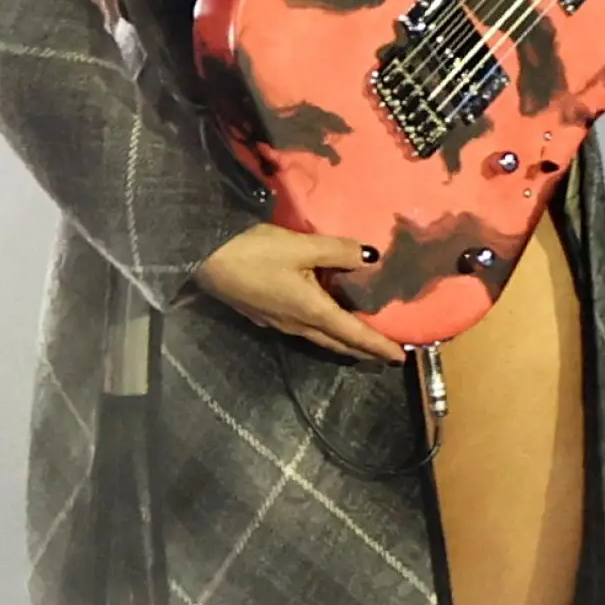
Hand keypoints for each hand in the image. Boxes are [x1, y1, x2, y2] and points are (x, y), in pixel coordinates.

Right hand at [195, 223, 404, 363]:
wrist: (205, 259)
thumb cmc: (254, 252)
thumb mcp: (301, 246)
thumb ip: (338, 251)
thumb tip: (371, 257)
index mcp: (312, 311)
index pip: (353, 334)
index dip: (378, 346)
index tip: (400, 358)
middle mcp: (298, 324)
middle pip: (337, 342)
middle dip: (363, 350)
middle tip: (385, 354)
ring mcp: (279, 322)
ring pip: (320, 338)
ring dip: (343, 342)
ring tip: (361, 340)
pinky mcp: (265, 315)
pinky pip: (304, 329)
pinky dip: (324, 330)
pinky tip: (323, 318)